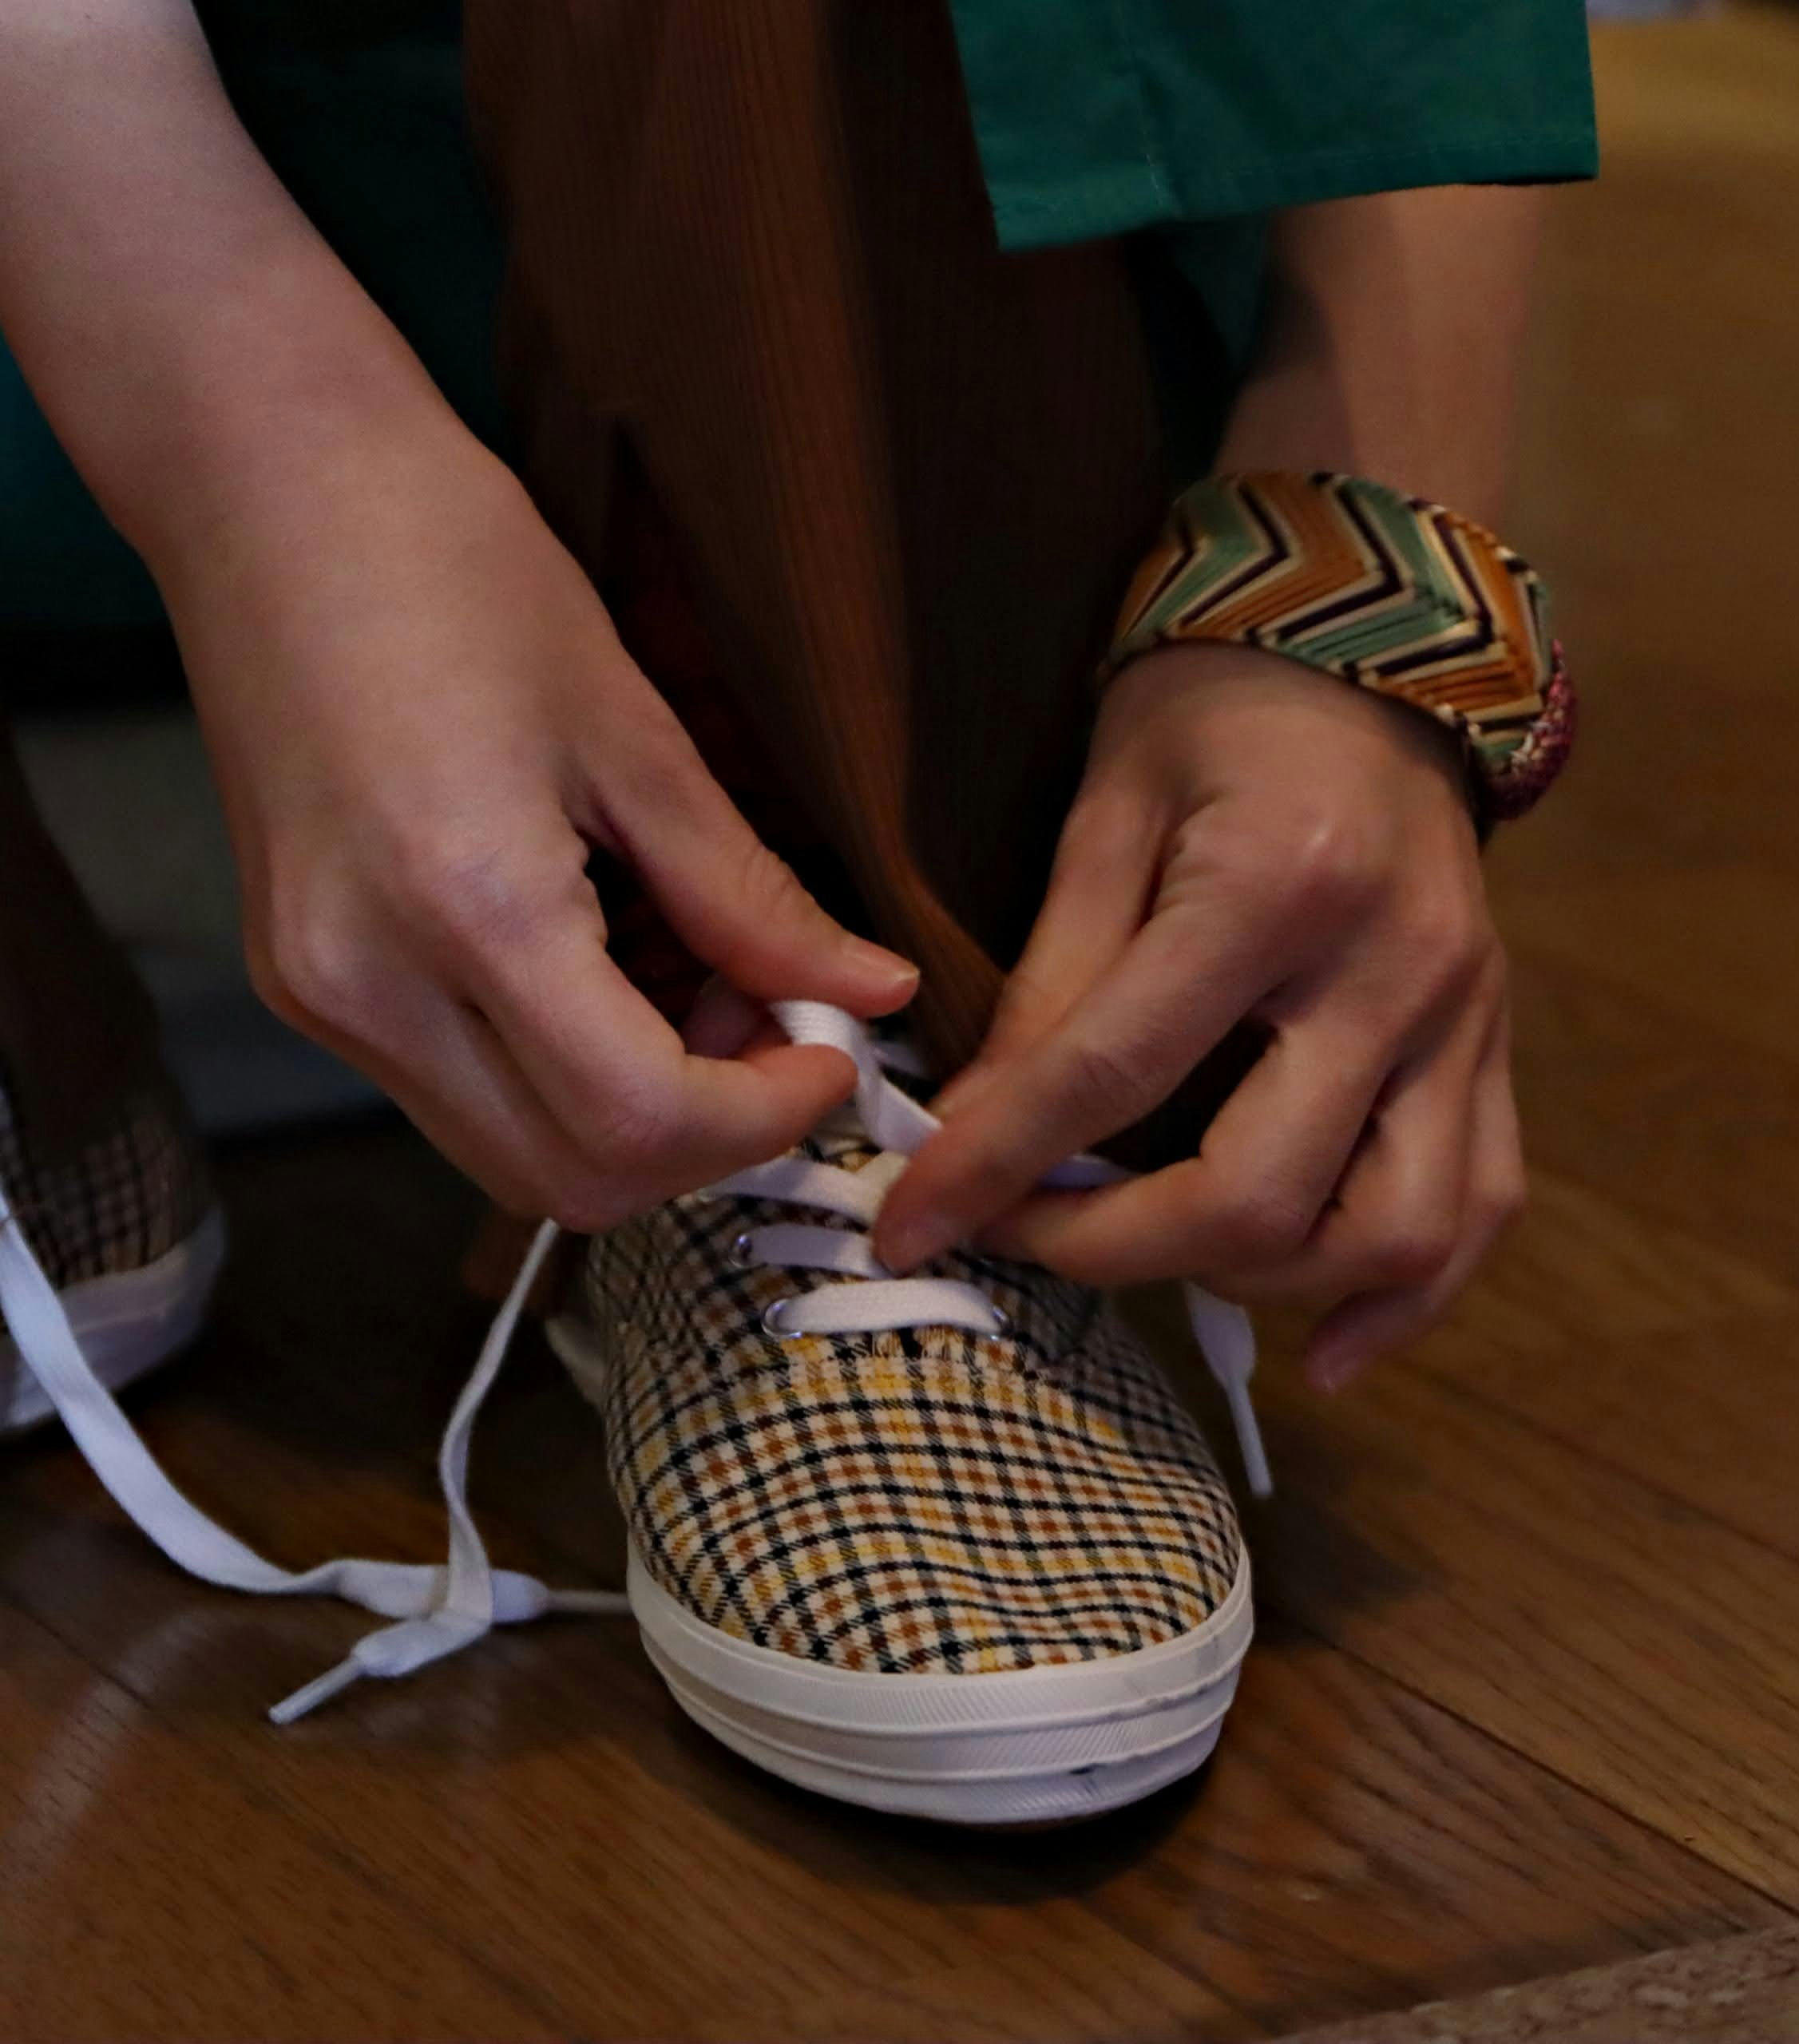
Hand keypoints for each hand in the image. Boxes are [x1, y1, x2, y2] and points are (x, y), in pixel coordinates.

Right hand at [166, 412, 917, 1226]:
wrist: (270, 490)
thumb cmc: (450, 571)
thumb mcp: (639, 736)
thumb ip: (752, 898)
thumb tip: (869, 994)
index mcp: (466, 911)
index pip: (639, 1120)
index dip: (764, 1117)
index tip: (833, 1056)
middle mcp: (368, 985)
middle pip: (569, 1181)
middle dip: (705, 1137)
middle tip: (778, 1029)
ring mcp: (320, 993)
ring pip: (511, 1154)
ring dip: (634, 1112)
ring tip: (700, 979)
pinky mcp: (304, 978)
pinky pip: (456, 1090)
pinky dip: (559, 1070)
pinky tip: (615, 962)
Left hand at [873, 644, 1524, 1388]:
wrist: (1376, 657)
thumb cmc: (1217, 718)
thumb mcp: (1104, 811)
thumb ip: (1053, 978)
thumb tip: (975, 1136)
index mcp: (1275, 888)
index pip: (1113, 1075)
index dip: (995, 1169)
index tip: (911, 1228)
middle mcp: (1391, 969)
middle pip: (1256, 1192)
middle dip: (1114, 1248)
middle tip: (1025, 1236)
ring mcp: (1465, 1019)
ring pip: (1391, 1231)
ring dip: (1263, 1288)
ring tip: (1166, 1272)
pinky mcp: (1496, 1047)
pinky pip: (1478, 1209)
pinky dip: (1407, 1301)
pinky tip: (1330, 1351)